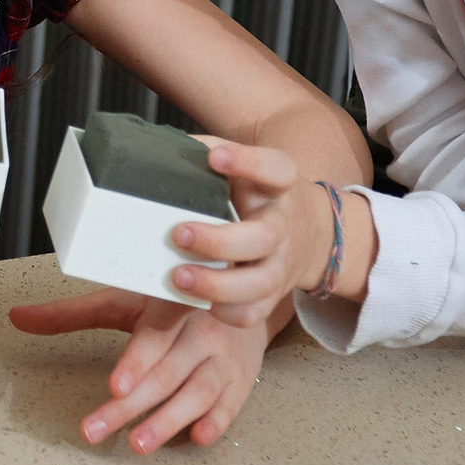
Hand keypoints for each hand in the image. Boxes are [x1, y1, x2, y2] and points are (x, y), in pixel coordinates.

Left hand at [8, 289, 271, 450]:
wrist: (240, 294)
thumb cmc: (171, 303)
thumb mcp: (124, 300)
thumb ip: (71, 313)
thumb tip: (17, 316)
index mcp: (169, 306)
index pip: (152, 336)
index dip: (135, 362)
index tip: (115, 386)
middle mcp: (199, 330)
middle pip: (165, 373)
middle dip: (130, 407)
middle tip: (95, 431)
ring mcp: (222, 357)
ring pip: (197, 392)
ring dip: (168, 420)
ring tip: (138, 445)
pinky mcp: (239, 379)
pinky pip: (230, 403)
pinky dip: (216, 422)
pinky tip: (197, 438)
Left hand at [158, 140, 330, 331]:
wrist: (307, 232)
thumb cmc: (256, 195)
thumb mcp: (242, 169)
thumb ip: (207, 156)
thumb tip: (157, 151)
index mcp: (278, 186)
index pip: (277, 169)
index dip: (248, 162)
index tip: (215, 157)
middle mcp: (283, 226)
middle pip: (263, 238)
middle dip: (218, 241)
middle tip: (179, 234)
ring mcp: (281, 264)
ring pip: (260, 283)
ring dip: (216, 284)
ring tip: (177, 277)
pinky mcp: (273, 295)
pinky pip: (254, 313)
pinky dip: (226, 312)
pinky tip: (199, 302)